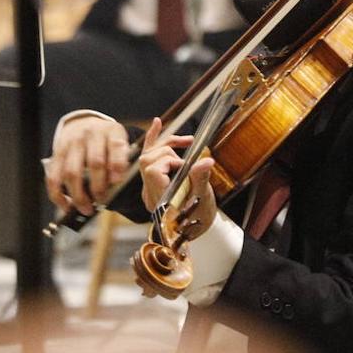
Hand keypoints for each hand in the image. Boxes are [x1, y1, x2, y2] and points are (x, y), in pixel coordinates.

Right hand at [44, 115, 130, 215]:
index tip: (117, 181)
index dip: (117, 164)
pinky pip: (54, 177)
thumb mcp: (120, 141)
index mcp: (111, 131)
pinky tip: (67, 206)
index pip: (115, 146)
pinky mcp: (57, 153)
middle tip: (102, 201)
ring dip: (79, 195)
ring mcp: (71, 143)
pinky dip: (58, 195)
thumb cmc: (106, 140)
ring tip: (86, 209)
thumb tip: (116, 183)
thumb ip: (122, 159)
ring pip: (72, 172)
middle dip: (98, 186)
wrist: (83, 123)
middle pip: (94, 162)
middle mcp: (90, 134)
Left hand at [139, 119, 215, 242]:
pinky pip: (147, 157)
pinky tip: (158, 123)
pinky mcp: (152, 181)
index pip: (153, 171)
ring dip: (165, 145)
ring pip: (146, 157)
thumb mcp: (204, 198)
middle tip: (187, 161)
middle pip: (147, 161)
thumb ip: (200, 178)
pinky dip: (153, 140)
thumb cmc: (201, 216)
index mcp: (161, 199)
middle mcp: (150, 193)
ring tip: (186, 142)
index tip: (185, 167)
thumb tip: (206, 160)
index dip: (169, 162)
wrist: (197, 229)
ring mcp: (148, 187)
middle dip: (168, 153)